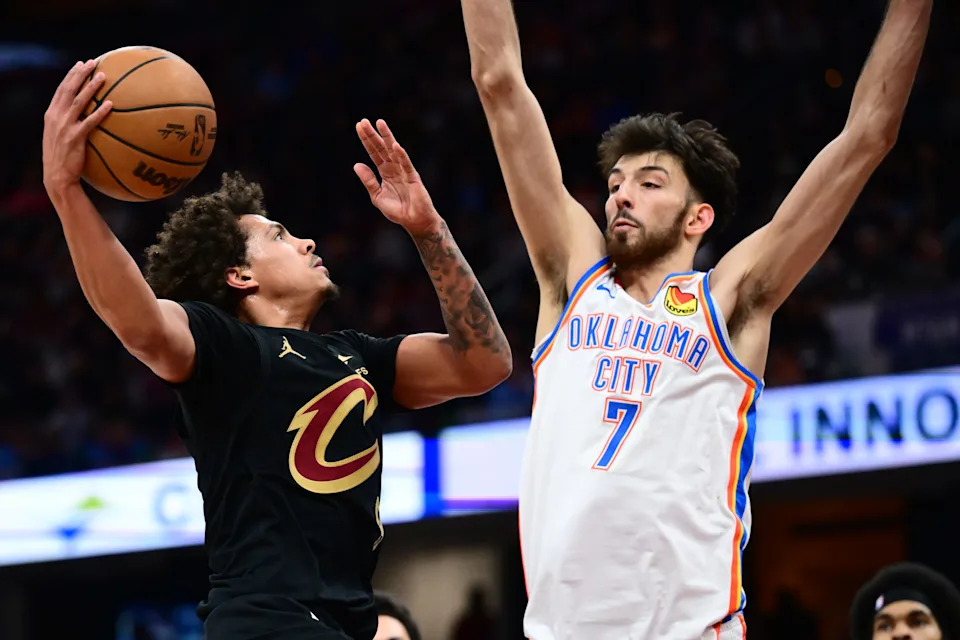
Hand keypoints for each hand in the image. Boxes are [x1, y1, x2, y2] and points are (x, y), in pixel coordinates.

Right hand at [42, 60, 112, 194]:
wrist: (57, 177)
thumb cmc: (62, 158)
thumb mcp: (59, 136)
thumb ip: (68, 122)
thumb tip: (86, 114)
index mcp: (51, 114)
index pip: (61, 90)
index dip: (71, 75)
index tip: (80, 64)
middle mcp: (55, 117)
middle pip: (68, 90)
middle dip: (80, 74)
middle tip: (92, 62)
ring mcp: (64, 127)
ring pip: (78, 102)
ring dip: (91, 88)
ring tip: (103, 77)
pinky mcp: (75, 138)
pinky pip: (90, 122)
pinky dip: (100, 112)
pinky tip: (111, 105)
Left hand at [354, 119, 442, 234]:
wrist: (414, 221)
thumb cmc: (398, 211)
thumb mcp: (377, 196)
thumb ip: (368, 181)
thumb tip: (356, 164)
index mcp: (385, 172)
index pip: (374, 153)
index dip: (367, 140)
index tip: (359, 127)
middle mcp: (394, 168)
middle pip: (381, 148)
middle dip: (373, 135)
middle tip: (364, 121)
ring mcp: (404, 171)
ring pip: (393, 151)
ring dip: (387, 137)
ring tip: (380, 123)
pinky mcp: (413, 178)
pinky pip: (406, 165)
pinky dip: (401, 156)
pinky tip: (395, 146)